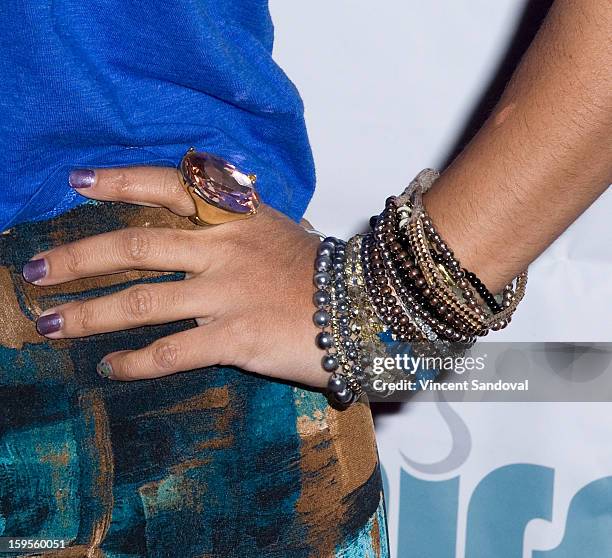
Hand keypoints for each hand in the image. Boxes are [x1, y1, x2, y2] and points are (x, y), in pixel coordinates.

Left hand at [23, 166, 327, 387]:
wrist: (364, 309)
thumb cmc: (318, 272)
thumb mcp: (277, 229)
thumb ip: (233, 221)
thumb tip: (194, 216)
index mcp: (235, 218)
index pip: (169, 186)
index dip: (120, 181)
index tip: (78, 183)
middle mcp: (224, 250)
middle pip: (135, 246)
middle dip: (77, 257)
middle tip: (34, 269)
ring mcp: (227, 294)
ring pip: (141, 301)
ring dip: (88, 314)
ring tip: (50, 323)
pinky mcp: (236, 337)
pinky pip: (172, 350)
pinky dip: (135, 361)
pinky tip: (111, 368)